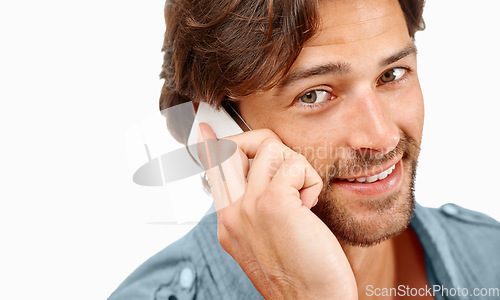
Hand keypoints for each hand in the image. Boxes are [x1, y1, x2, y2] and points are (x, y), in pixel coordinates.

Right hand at [198, 123, 356, 299]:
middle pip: (233, 149)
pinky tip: (310, 205)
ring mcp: (249, 207)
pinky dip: (309, 181)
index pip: (214, 173)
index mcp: (229, 222)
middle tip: (284, 165)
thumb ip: (257, 209)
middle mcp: (232, 213)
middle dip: (262, 143)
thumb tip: (264, 177)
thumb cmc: (300, 275)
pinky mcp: (274, 203)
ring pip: (270, 148)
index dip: (210, 147)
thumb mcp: (266, 242)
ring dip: (296, 167)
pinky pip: (294, 165)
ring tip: (303, 197)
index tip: (203, 131)